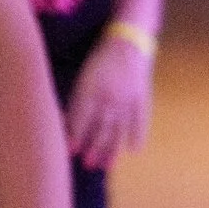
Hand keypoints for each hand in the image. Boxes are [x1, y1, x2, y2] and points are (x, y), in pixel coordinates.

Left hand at [63, 29, 153, 168]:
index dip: (75, 135)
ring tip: (107, 165)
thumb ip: (78, 99)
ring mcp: (127, 100)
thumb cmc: (101, 58)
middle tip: (88, 164)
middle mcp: (109, 98)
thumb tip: (67, 121)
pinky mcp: (141, 99)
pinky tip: (135, 150)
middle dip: (93, 148)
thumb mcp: (84, 76)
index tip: (70, 151)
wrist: (129, 42)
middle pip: (100, 128)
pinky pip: (140, 121)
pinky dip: (138, 136)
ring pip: (119, 130)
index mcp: (91, 89)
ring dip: (112, 149)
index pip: (81, 117)